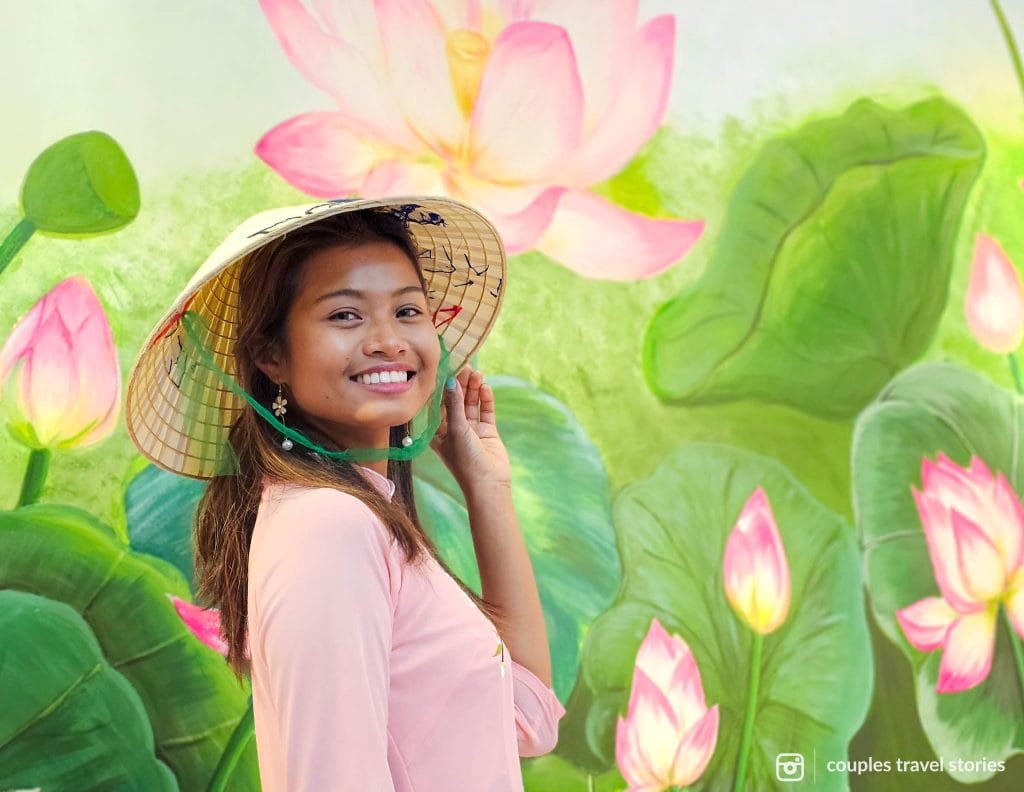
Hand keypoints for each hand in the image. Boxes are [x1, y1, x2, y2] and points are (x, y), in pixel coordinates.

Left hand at [430, 366, 510, 490]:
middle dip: (460, 384)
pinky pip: (485, 412)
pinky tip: (486, 387)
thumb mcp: (456, 430)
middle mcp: (453, 430)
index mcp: (438, 432)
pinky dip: (486, 400)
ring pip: (471, 404)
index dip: (443, 387)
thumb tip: (451, 381)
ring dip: (474, 389)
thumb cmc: (465, 461)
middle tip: (465, 366)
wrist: (488, 483)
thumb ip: (454, 405)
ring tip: (478, 373)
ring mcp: (471, 430)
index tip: (447, 368)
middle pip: (456, 401)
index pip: (439, 405)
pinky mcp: (487, 432)